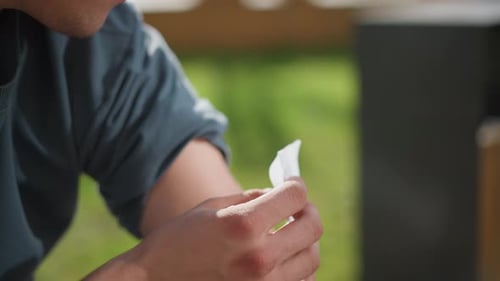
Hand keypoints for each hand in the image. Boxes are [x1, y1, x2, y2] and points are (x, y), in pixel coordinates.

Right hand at [86, 178, 322, 280]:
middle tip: (296, 207)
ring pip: (312, 258)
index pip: (296, 196)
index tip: (292, 184)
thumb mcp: (213, 208)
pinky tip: (283, 256)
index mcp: (245, 225)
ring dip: (305, 240)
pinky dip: (298, 266)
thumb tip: (280, 194)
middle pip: (312, 226)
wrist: (156, 280)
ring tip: (289, 232)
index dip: (296, 185)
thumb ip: (252, 199)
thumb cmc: (179, 240)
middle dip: (306, 210)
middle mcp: (260, 258)